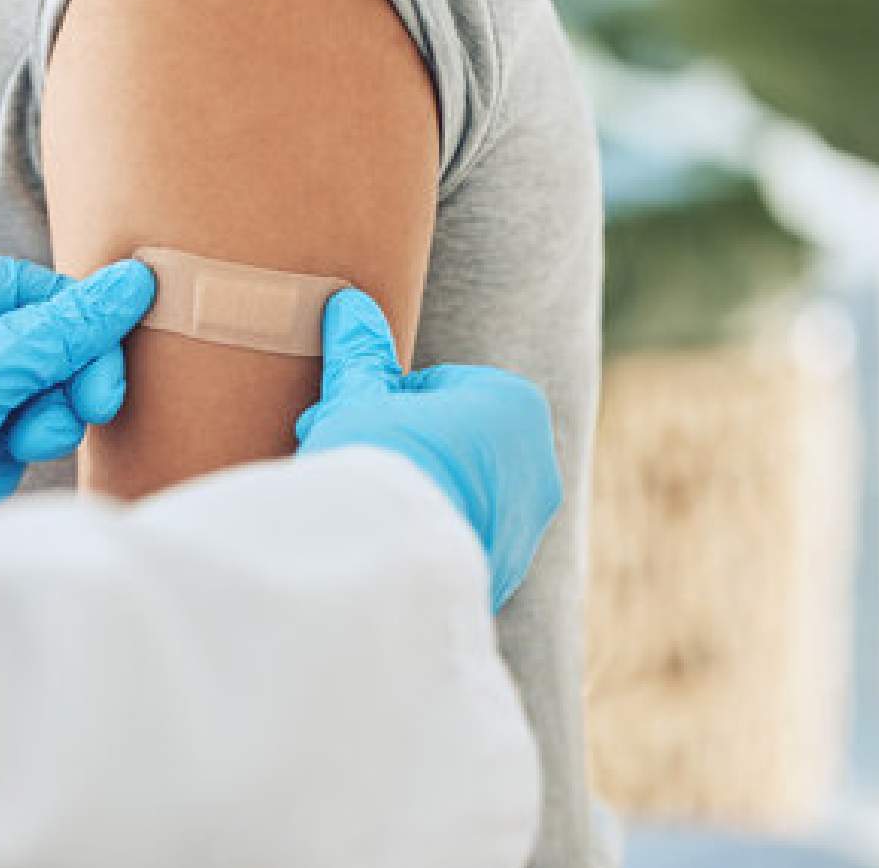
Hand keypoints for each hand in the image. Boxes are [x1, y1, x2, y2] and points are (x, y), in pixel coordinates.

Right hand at [294, 289, 561, 610]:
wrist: (390, 562)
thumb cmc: (380, 460)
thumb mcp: (360, 398)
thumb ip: (359, 353)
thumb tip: (348, 304)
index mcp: (515, 405)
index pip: (434, 387)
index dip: (381, 402)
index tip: (347, 421)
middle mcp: (536, 466)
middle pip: (448, 443)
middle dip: (397, 449)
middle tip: (342, 460)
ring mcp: (523, 528)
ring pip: (452, 494)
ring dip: (410, 495)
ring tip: (357, 506)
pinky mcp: (500, 575)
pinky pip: (452, 545)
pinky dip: (418, 542)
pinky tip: (376, 544)